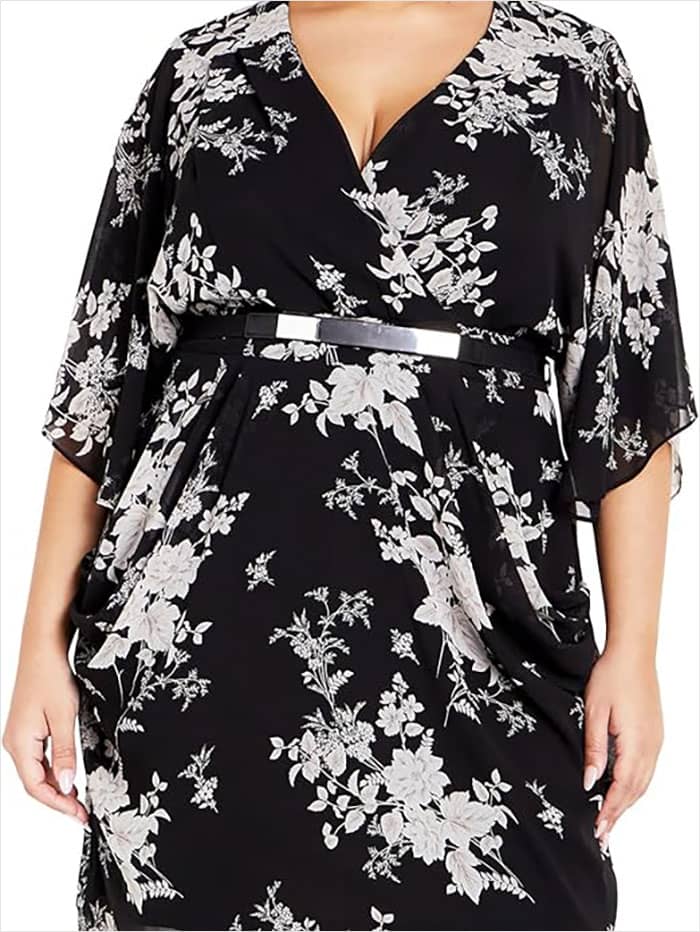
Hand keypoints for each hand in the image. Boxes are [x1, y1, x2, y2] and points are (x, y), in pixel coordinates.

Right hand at [3, 644, 88, 823]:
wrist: (42, 648)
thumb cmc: (51, 676)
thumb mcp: (64, 716)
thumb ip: (65, 752)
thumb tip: (66, 784)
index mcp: (19, 744)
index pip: (36, 787)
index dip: (58, 804)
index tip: (79, 814)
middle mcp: (14, 742)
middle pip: (34, 782)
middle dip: (58, 799)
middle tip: (82, 811)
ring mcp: (19, 735)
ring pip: (36, 771)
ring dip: (56, 785)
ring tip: (79, 798)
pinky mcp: (27, 727)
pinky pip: (38, 756)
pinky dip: (53, 769)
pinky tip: (68, 774)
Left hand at [583, 647, 662, 848]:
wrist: (634, 653)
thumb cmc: (611, 677)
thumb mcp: (594, 712)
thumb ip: (594, 749)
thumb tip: (591, 782)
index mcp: (636, 744)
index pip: (622, 788)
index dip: (610, 812)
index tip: (598, 831)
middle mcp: (651, 747)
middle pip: (635, 791)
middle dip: (618, 814)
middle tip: (602, 835)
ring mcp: (656, 741)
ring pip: (643, 782)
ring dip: (627, 802)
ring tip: (610, 819)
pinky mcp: (655, 734)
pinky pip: (646, 769)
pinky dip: (634, 786)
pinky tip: (622, 790)